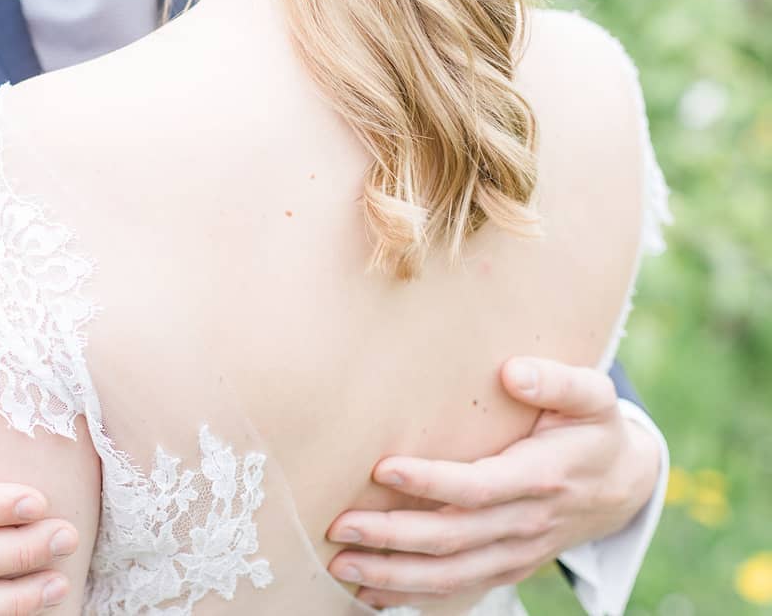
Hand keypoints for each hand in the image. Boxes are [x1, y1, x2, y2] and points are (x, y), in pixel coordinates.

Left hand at [326, 356, 661, 608]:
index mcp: (541, 478)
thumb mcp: (593, 394)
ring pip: (450, 576)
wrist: (624, 486)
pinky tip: (371, 594)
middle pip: (452, 539)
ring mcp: (516, 554)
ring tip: (341, 565)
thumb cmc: (595, 428)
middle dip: (392, 535)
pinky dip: (414, 597)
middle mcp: (525, 524)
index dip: (430, 482)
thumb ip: (556, 380)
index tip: (383, 466)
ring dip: (393, 575)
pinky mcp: (507, 567)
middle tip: (340, 524)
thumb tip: (513, 372)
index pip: (477, 487)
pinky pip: (458, 591)